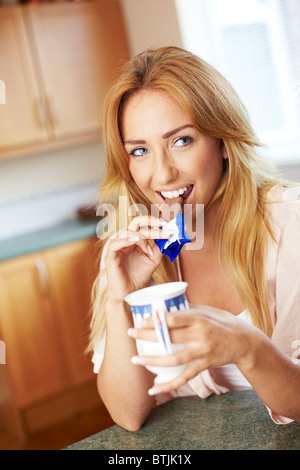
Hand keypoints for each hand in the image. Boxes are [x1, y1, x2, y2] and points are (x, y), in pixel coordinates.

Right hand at [104, 215, 172, 302]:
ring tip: (149, 250)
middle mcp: (125, 240)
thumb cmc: (139, 276)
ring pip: (127, 232)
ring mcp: (117, 247)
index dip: (153, 221)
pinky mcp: (110, 256)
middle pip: (135, 223)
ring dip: (141, 237)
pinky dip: (125, 240)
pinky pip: (115, 244)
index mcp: (134, 240)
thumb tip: (167, 236)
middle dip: (150, 223)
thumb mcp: (153, 260)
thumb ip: (159, 248)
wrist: (130, 293)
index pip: (142, 224)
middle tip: (163, 226)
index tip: (166, 224)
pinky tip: (135, 242)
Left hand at [128, 306, 260, 394]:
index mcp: (200, 319)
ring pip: (173, 360)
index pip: (173, 319)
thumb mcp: (209, 310)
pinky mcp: (203, 366)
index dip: (155, 320)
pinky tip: (153, 389)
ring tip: (136, 359)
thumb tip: (166, 306)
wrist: (246, 343)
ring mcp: (202, 353)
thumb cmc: (225, 322)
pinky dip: (168, 385)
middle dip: (147, 336)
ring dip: (152, 361)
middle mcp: (200, 336)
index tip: (141, 319)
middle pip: (169, 338)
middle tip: (131, 333)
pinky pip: (183, 378)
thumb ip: (189, 310)